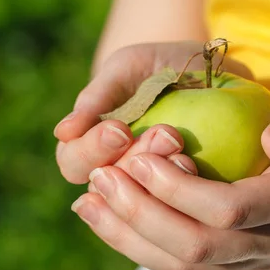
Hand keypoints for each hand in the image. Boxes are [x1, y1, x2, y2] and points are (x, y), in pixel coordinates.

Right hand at [54, 41, 252, 183]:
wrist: (206, 71)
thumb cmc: (157, 66)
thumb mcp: (128, 68)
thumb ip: (98, 96)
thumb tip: (63, 132)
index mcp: (90, 145)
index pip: (74, 163)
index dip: (93, 151)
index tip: (119, 130)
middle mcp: (115, 170)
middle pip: (105, 187)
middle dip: (133, 161)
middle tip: (165, 134)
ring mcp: (149, 183)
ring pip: (140, 200)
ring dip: (159, 174)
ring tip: (180, 145)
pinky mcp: (183, 189)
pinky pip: (176, 202)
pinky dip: (184, 184)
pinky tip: (195, 163)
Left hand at [71, 85, 269, 269]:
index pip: (229, 210)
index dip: (177, 190)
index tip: (138, 158)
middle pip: (199, 246)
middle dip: (142, 215)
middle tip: (101, 178)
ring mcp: (254, 260)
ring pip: (183, 266)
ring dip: (130, 236)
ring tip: (89, 202)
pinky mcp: (234, 265)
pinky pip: (181, 267)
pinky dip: (138, 247)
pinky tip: (107, 220)